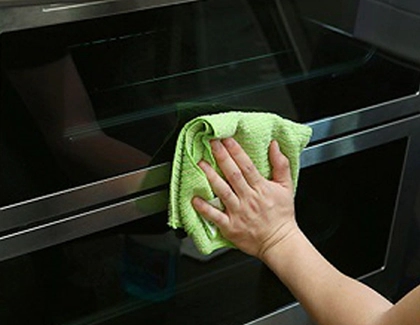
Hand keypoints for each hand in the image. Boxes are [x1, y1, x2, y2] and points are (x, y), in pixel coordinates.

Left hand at [192, 138, 298, 258]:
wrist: (279, 242)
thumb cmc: (281, 215)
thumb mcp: (286, 187)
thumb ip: (281, 165)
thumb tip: (274, 145)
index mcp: (261, 188)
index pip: (247, 166)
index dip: (236, 151)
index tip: (226, 139)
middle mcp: (248, 199)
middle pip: (233, 175)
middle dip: (221, 157)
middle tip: (211, 143)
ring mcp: (238, 213)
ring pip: (222, 191)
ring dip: (210, 176)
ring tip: (200, 164)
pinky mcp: (230, 227)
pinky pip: (215, 216)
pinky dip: (204, 208)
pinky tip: (195, 199)